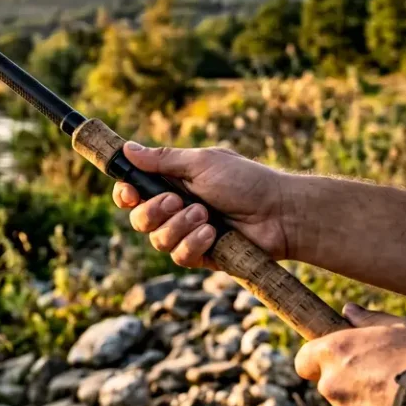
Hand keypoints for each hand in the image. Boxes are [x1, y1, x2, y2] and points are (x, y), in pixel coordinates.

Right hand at [111, 141, 295, 268]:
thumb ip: (163, 159)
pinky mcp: (201, 255)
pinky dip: (193, 244)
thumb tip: (127, 148)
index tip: (130, 192)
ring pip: (157, 240)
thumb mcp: (201, 163)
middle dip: (153, 211)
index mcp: (172, 184)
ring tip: (206, 216)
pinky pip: (179, 256)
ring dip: (178, 226)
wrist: (281, 212)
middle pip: (138, 219)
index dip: (125, 194)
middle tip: (177, 201)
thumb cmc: (246, 181)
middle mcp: (175, 210)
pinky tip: (212, 234)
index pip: (133, 193)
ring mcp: (187, 234)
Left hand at [295, 304, 405, 405]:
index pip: (305, 360)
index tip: (336, 361)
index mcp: (333, 353)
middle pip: (331, 387)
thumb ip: (369, 321)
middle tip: (384, 381)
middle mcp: (331, 387)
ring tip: (400, 403)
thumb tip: (349, 311)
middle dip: (351, 385)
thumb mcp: (402, 329)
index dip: (319, 361)